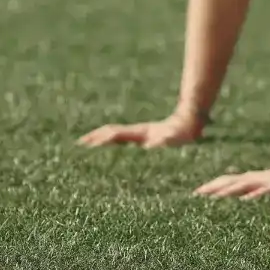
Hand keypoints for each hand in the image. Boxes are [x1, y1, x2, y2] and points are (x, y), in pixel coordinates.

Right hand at [76, 112, 203, 148]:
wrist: (190, 121)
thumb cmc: (182, 133)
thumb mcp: (174, 138)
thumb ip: (164, 140)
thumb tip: (152, 144)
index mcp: (140, 133)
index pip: (115, 134)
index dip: (101, 139)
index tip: (85, 144)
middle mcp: (137, 132)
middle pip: (111, 132)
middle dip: (95, 137)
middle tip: (79, 144)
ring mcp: (140, 134)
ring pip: (116, 135)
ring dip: (101, 139)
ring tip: (88, 145)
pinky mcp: (144, 138)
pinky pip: (124, 140)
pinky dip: (113, 142)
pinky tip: (109, 149)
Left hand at [193, 160, 269, 199]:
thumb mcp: (268, 186)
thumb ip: (254, 189)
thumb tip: (239, 195)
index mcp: (254, 179)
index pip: (230, 181)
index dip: (214, 185)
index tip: (196, 192)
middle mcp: (259, 177)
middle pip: (234, 181)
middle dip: (216, 187)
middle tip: (199, 193)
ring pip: (248, 184)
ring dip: (232, 189)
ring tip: (218, 195)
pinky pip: (269, 188)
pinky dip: (258, 192)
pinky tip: (249, 197)